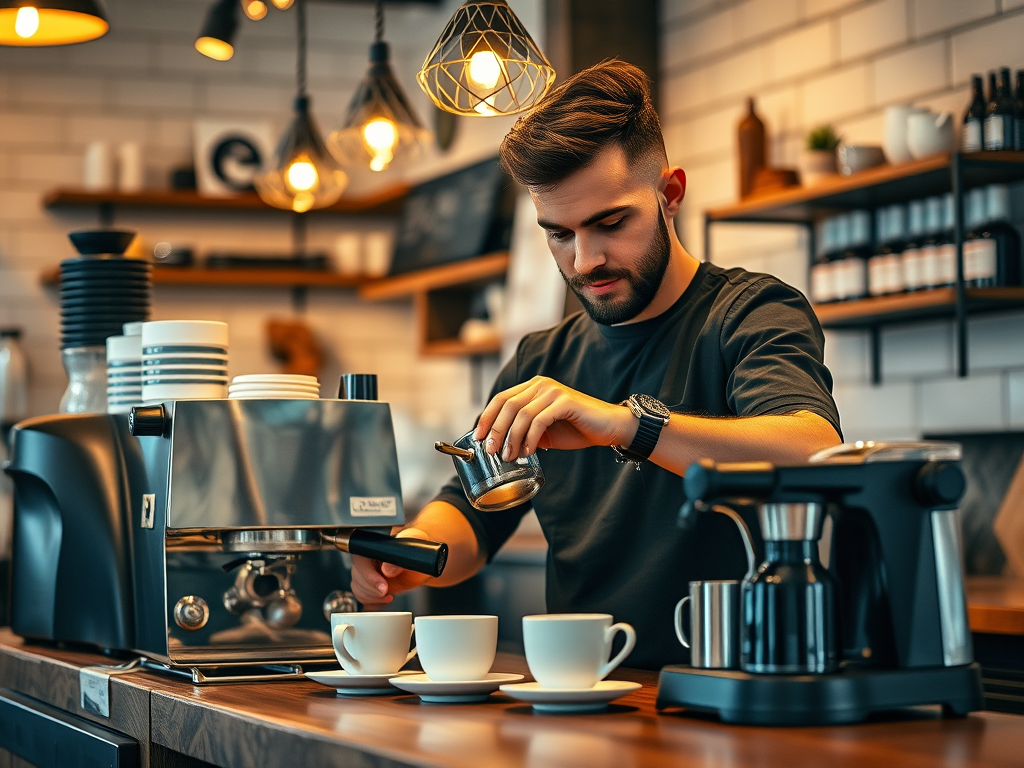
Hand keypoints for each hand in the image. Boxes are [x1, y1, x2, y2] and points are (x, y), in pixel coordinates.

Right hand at [349, 528, 432, 605]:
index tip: (383, 587)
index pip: (361, 562)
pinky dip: (371, 601)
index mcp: (373, 546)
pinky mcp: (369, 583)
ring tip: (387, 595)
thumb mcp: (411, 551)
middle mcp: (366, 558)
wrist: (420, 560)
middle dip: (372, 589)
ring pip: (357, 587)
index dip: (369, 576)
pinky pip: (361, 595)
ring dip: (371, 596)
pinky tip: (385, 598)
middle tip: (386, 592)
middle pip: (357, 576)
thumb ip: (399, 560)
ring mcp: (366, 571)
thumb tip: (387, 570)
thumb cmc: (415, 550)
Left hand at [474, 376, 637, 460]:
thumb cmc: (577, 428)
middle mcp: (541, 384)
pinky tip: (529, 452)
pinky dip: (530, 438)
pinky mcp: (565, 402)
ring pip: (521, 414)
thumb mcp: (545, 431)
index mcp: (534, 387)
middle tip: (492, 450)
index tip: (479, 437)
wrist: (609, 427)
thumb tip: (501, 446)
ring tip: (510, 456)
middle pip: (507, 405)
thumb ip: (525, 432)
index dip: (487, 417)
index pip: (502, 398)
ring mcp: (553, 391)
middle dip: (496, 430)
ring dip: (512, 438)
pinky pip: (539, 420)